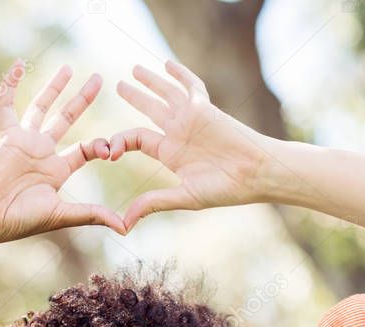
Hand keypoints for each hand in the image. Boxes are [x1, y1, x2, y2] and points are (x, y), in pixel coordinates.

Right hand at [0, 61, 125, 248]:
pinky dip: (10, 85)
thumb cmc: (20, 220)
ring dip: (54, 87)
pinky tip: (19, 66)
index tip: (112, 149)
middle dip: (83, 100)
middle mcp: (43, 153)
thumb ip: (93, 214)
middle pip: (67, 119)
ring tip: (68, 68)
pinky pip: (6, 106)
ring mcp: (24, 142)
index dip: (102, 145)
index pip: (86, 149)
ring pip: (41, 107)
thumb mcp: (62, 215)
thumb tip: (125, 227)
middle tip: (99, 79)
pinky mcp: (6, 136)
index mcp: (58, 171)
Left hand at [108, 60, 269, 231]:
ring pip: (167, 93)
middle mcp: (178, 133)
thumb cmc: (225, 189)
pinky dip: (180, 74)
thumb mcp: (183, 197)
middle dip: (135, 97)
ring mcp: (191, 119)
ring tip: (134, 69)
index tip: (109, 152)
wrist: (256, 174)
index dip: (118, 141)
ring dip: (151, 81)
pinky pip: (191, 86)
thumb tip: (122, 224)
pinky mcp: (205, 108)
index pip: (136, 138)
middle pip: (150, 110)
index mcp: (170, 153)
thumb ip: (152, 203)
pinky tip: (168, 64)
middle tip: (118, 86)